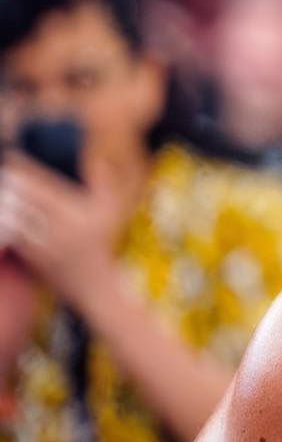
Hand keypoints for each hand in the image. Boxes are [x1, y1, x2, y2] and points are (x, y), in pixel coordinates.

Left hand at [0, 153, 127, 308]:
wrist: (94, 284)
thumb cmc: (103, 243)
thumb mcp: (111, 211)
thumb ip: (104, 183)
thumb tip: (99, 159)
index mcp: (76, 213)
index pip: (43, 186)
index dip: (25, 170)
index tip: (13, 157)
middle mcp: (57, 228)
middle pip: (23, 200)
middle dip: (9, 183)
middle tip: (3, 171)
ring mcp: (41, 244)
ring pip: (13, 217)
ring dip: (4, 201)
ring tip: (1, 187)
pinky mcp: (29, 257)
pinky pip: (11, 235)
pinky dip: (4, 222)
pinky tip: (4, 211)